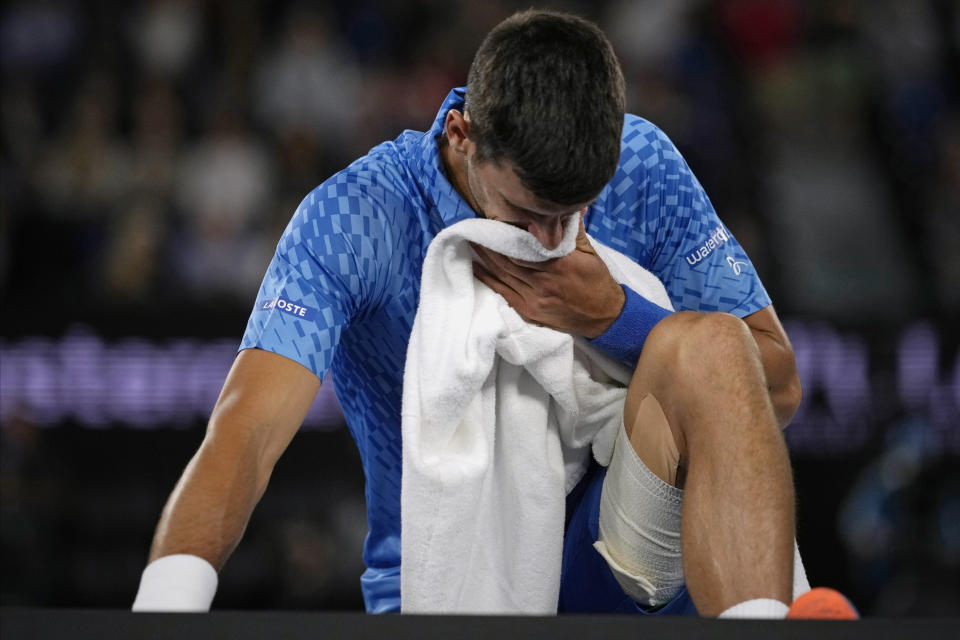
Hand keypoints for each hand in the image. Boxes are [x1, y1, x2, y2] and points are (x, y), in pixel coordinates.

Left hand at [471, 217, 624, 337]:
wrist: (603, 317)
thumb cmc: (597, 282)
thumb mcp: (590, 252)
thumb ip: (574, 230)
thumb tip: (568, 206)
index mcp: (560, 263)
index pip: (526, 244)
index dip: (507, 231)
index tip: (494, 217)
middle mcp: (544, 280)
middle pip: (509, 258)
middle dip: (491, 242)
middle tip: (476, 225)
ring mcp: (534, 297)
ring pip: (503, 274)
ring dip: (485, 257)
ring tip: (472, 240)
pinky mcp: (529, 310)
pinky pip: (503, 292)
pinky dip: (487, 279)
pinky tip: (476, 267)